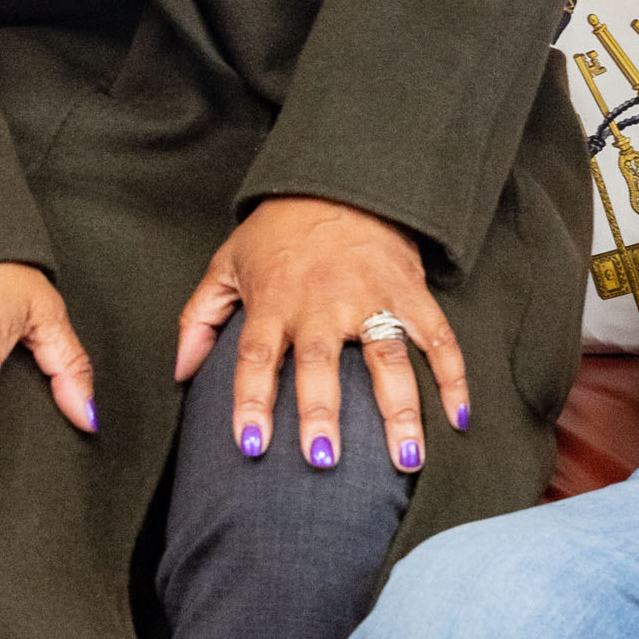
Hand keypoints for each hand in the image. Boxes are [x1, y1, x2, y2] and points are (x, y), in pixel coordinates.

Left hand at [173, 197, 468, 469]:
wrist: (340, 179)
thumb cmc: (279, 231)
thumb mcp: (226, 263)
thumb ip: (198, 319)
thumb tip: (180, 374)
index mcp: (274, 301)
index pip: (256, 358)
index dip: (251, 402)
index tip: (251, 445)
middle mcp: (322, 303)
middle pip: (320, 364)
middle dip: (321, 412)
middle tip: (323, 459)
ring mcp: (372, 298)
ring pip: (388, 359)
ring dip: (400, 410)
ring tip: (407, 458)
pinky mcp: (410, 292)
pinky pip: (438, 339)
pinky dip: (453, 377)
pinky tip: (458, 418)